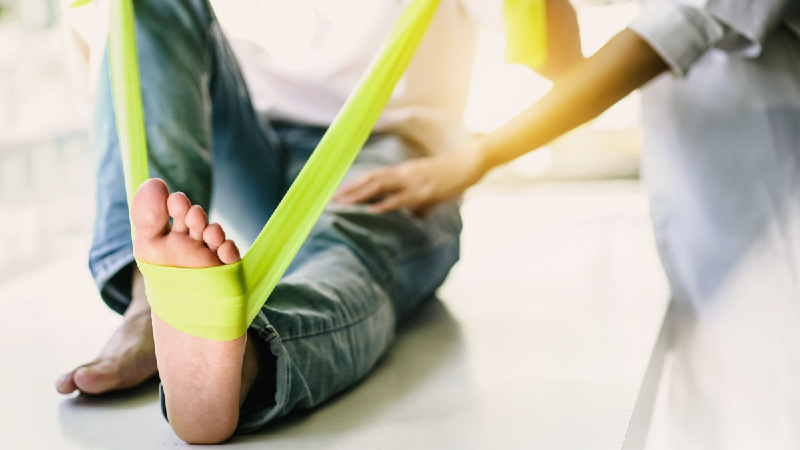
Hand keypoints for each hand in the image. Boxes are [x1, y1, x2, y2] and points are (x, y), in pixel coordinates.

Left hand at [334, 146, 486, 215]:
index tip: (340, 191)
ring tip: (344, 203)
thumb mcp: (432, 186)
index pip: (374, 175)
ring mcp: (413, 182)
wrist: (470, 163)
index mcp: (405, 171)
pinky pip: (399, 199)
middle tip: (332, 199)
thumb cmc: (453, 174)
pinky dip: (383, 205)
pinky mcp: (423, 191)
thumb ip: (420, 200)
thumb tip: (416, 216)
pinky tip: (370, 210)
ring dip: (360, 195)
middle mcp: (404, 173)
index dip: (356, 182)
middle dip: (351, 189)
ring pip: (379, 186)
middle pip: (371, 179)